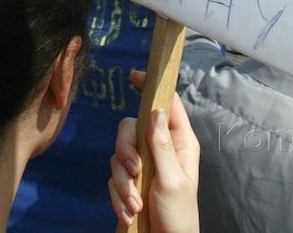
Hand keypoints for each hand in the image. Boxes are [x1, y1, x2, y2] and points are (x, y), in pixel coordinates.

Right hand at [109, 90, 199, 232]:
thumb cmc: (179, 216)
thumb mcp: (173, 180)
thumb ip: (162, 146)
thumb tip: (155, 112)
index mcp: (179, 143)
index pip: (167, 105)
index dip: (152, 88)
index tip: (135, 76)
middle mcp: (159, 149)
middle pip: (130, 128)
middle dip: (125, 150)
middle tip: (134, 170)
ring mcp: (142, 165)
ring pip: (117, 156)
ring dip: (123, 183)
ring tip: (136, 206)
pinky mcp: (128, 183)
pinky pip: (112, 179)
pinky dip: (118, 197)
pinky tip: (130, 214)